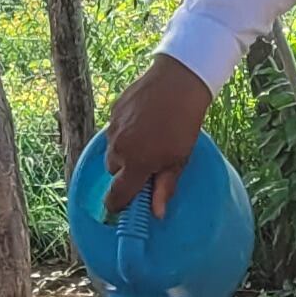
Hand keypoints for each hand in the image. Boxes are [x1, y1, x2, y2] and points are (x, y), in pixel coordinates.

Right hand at [104, 53, 214, 220]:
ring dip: (125, 150)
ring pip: (112, 149)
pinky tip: (143, 122)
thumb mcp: (179, 160)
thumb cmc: (183, 125)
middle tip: (148, 163)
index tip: (125, 206)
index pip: (115, 196)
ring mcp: (113, 129)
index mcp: (135, 165)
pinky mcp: (113, 111)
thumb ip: (164, 187)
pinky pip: (114, 130)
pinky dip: (125, 132)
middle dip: (126, 171)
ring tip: (148, 139)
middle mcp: (118, 149)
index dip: (117, 205)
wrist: (178, 83)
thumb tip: (156, 213)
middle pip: (113, 171)